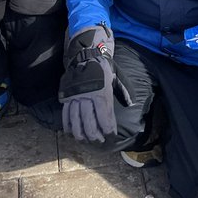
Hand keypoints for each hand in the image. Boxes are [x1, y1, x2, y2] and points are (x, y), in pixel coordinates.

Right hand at [59, 26, 128, 142]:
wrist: (84, 56)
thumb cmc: (102, 67)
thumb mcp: (116, 76)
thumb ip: (124, 90)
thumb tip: (131, 103)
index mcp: (101, 94)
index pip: (105, 118)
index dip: (109, 131)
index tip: (112, 137)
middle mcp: (87, 98)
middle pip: (90, 124)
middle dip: (96, 137)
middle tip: (100, 142)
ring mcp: (75, 99)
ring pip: (76, 123)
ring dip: (82, 135)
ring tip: (86, 141)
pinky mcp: (66, 98)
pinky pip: (66, 116)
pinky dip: (68, 127)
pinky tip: (72, 133)